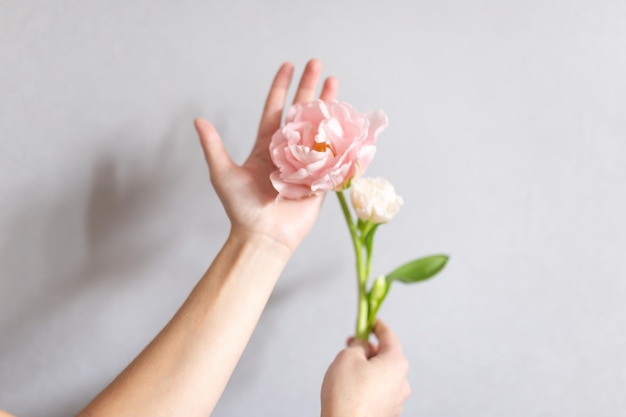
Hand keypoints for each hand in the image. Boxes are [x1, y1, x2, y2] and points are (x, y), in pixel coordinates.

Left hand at [195, 59, 337, 251]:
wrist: (263, 236)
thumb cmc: (241, 208)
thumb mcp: (223, 173)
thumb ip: (214, 146)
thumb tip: (199, 120)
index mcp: (266, 146)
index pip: (275, 109)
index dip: (281, 87)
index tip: (288, 66)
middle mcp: (288, 150)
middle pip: (301, 112)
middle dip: (309, 87)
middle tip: (318, 64)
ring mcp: (306, 162)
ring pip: (319, 128)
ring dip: (327, 105)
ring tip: (335, 83)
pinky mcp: (321, 178)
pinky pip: (333, 154)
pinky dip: (341, 136)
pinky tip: (349, 119)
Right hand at [321, 320, 410, 416]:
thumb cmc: (347, 397)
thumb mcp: (347, 357)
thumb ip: (357, 345)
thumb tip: (362, 346)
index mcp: (396, 363)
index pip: (389, 336)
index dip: (377, 326)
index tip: (371, 321)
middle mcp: (401, 382)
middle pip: (386, 356)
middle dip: (369, 349)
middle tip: (351, 345)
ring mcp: (396, 400)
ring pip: (382, 375)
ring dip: (367, 369)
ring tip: (346, 372)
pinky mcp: (387, 413)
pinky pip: (378, 391)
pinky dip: (367, 386)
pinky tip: (351, 389)